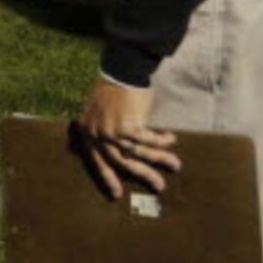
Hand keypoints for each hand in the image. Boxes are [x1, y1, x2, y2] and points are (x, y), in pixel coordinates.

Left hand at [72, 76, 180, 199]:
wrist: (120, 68)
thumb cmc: (111, 86)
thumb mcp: (99, 110)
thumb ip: (104, 128)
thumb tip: (120, 147)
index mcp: (87, 132)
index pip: (97, 161)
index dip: (108, 178)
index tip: (116, 194)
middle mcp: (97, 135)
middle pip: (121, 161)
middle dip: (142, 174)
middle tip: (159, 187)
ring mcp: (112, 132)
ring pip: (138, 152)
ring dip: (159, 158)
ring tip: (175, 165)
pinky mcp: (128, 126)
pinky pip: (148, 139)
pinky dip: (161, 140)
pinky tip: (171, 139)